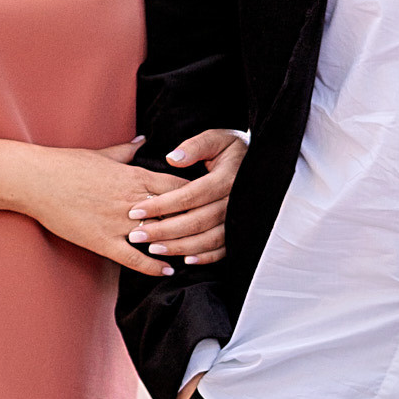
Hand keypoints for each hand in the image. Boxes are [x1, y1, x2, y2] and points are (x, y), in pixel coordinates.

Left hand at [121, 127, 245, 276]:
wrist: (262, 164)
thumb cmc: (230, 149)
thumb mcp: (216, 138)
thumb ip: (195, 145)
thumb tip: (172, 158)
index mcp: (227, 177)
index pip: (190, 194)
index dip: (162, 204)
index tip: (136, 210)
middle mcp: (235, 201)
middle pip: (197, 220)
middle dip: (164, 230)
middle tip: (137, 236)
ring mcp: (239, 218)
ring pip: (208, 238)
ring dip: (180, 247)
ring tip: (153, 249)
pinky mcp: (240, 230)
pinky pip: (223, 249)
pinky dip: (206, 257)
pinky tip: (186, 260)